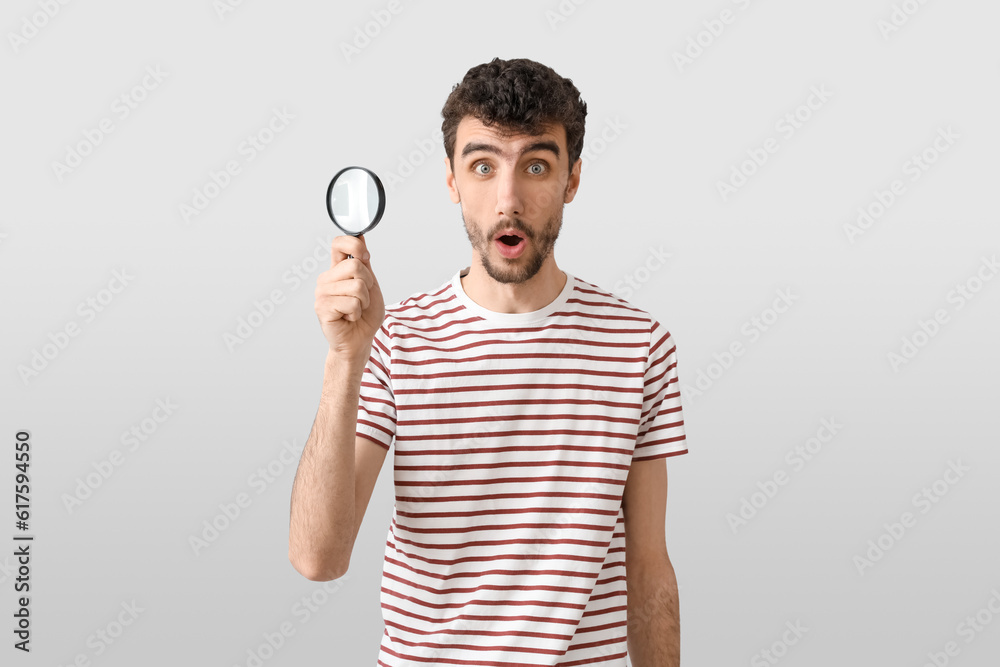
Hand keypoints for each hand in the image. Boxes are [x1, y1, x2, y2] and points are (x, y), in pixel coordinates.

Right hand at [314, 234, 384, 360]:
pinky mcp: (322, 307)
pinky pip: (351, 302)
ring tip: (356, 310)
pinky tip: (349, 317)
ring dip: (364, 301)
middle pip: (355, 265)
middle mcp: (326, 279)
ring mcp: (322, 293)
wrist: (359, 341)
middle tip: (362, 299)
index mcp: (337, 270)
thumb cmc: (365, 316)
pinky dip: (357, 312)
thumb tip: (360, 235)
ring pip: (356, 286)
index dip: (355, 245)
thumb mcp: (370, 285)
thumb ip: (364, 263)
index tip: (366, 258)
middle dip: (368, 285)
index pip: (338, 243)